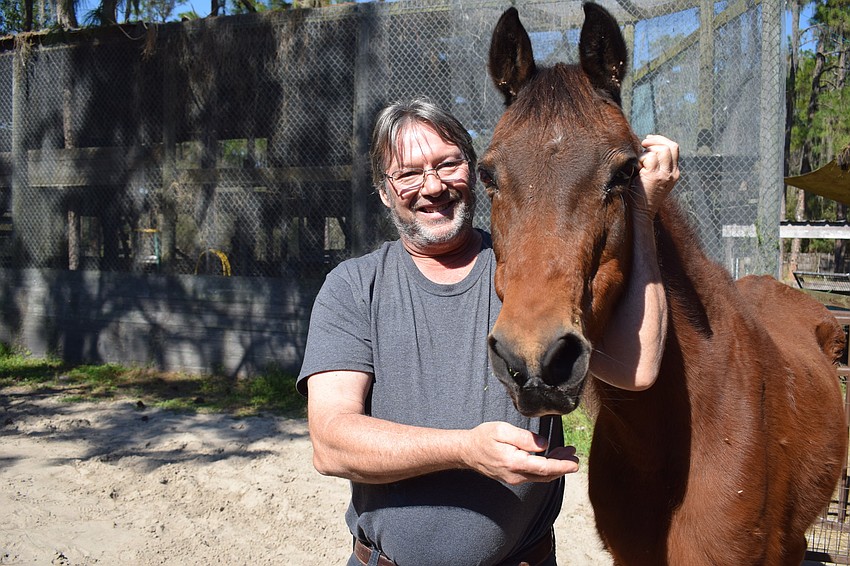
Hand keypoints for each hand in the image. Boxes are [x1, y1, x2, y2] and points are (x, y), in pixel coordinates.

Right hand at [462, 421, 579, 484]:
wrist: (466, 451)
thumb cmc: (483, 437)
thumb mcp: (502, 430)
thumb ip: (524, 437)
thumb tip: (544, 444)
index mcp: (515, 462)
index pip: (545, 467)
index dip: (562, 465)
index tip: (575, 463)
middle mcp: (516, 475)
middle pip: (546, 474)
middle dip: (563, 465)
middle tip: (574, 454)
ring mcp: (515, 478)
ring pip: (541, 476)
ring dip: (556, 466)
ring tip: (566, 452)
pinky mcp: (513, 477)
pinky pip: (534, 475)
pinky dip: (546, 467)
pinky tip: (550, 456)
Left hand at [635, 134, 679, 215]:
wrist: (641, 213)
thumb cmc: (642, 195)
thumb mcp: (653, 178)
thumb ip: (655, 164)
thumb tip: (646, 147)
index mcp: (674, 173)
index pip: (674, 148)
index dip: (661, 140)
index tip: (648, 141)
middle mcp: (673, 173)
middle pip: (670, 145)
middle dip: (655, 140)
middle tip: (643, 143)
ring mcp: (665, 175)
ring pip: (661, 149)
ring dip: (647, 151)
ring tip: (640, 162)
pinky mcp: (655, 177)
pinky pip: (649, 157)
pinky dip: (641, 159)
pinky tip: (637, 168)